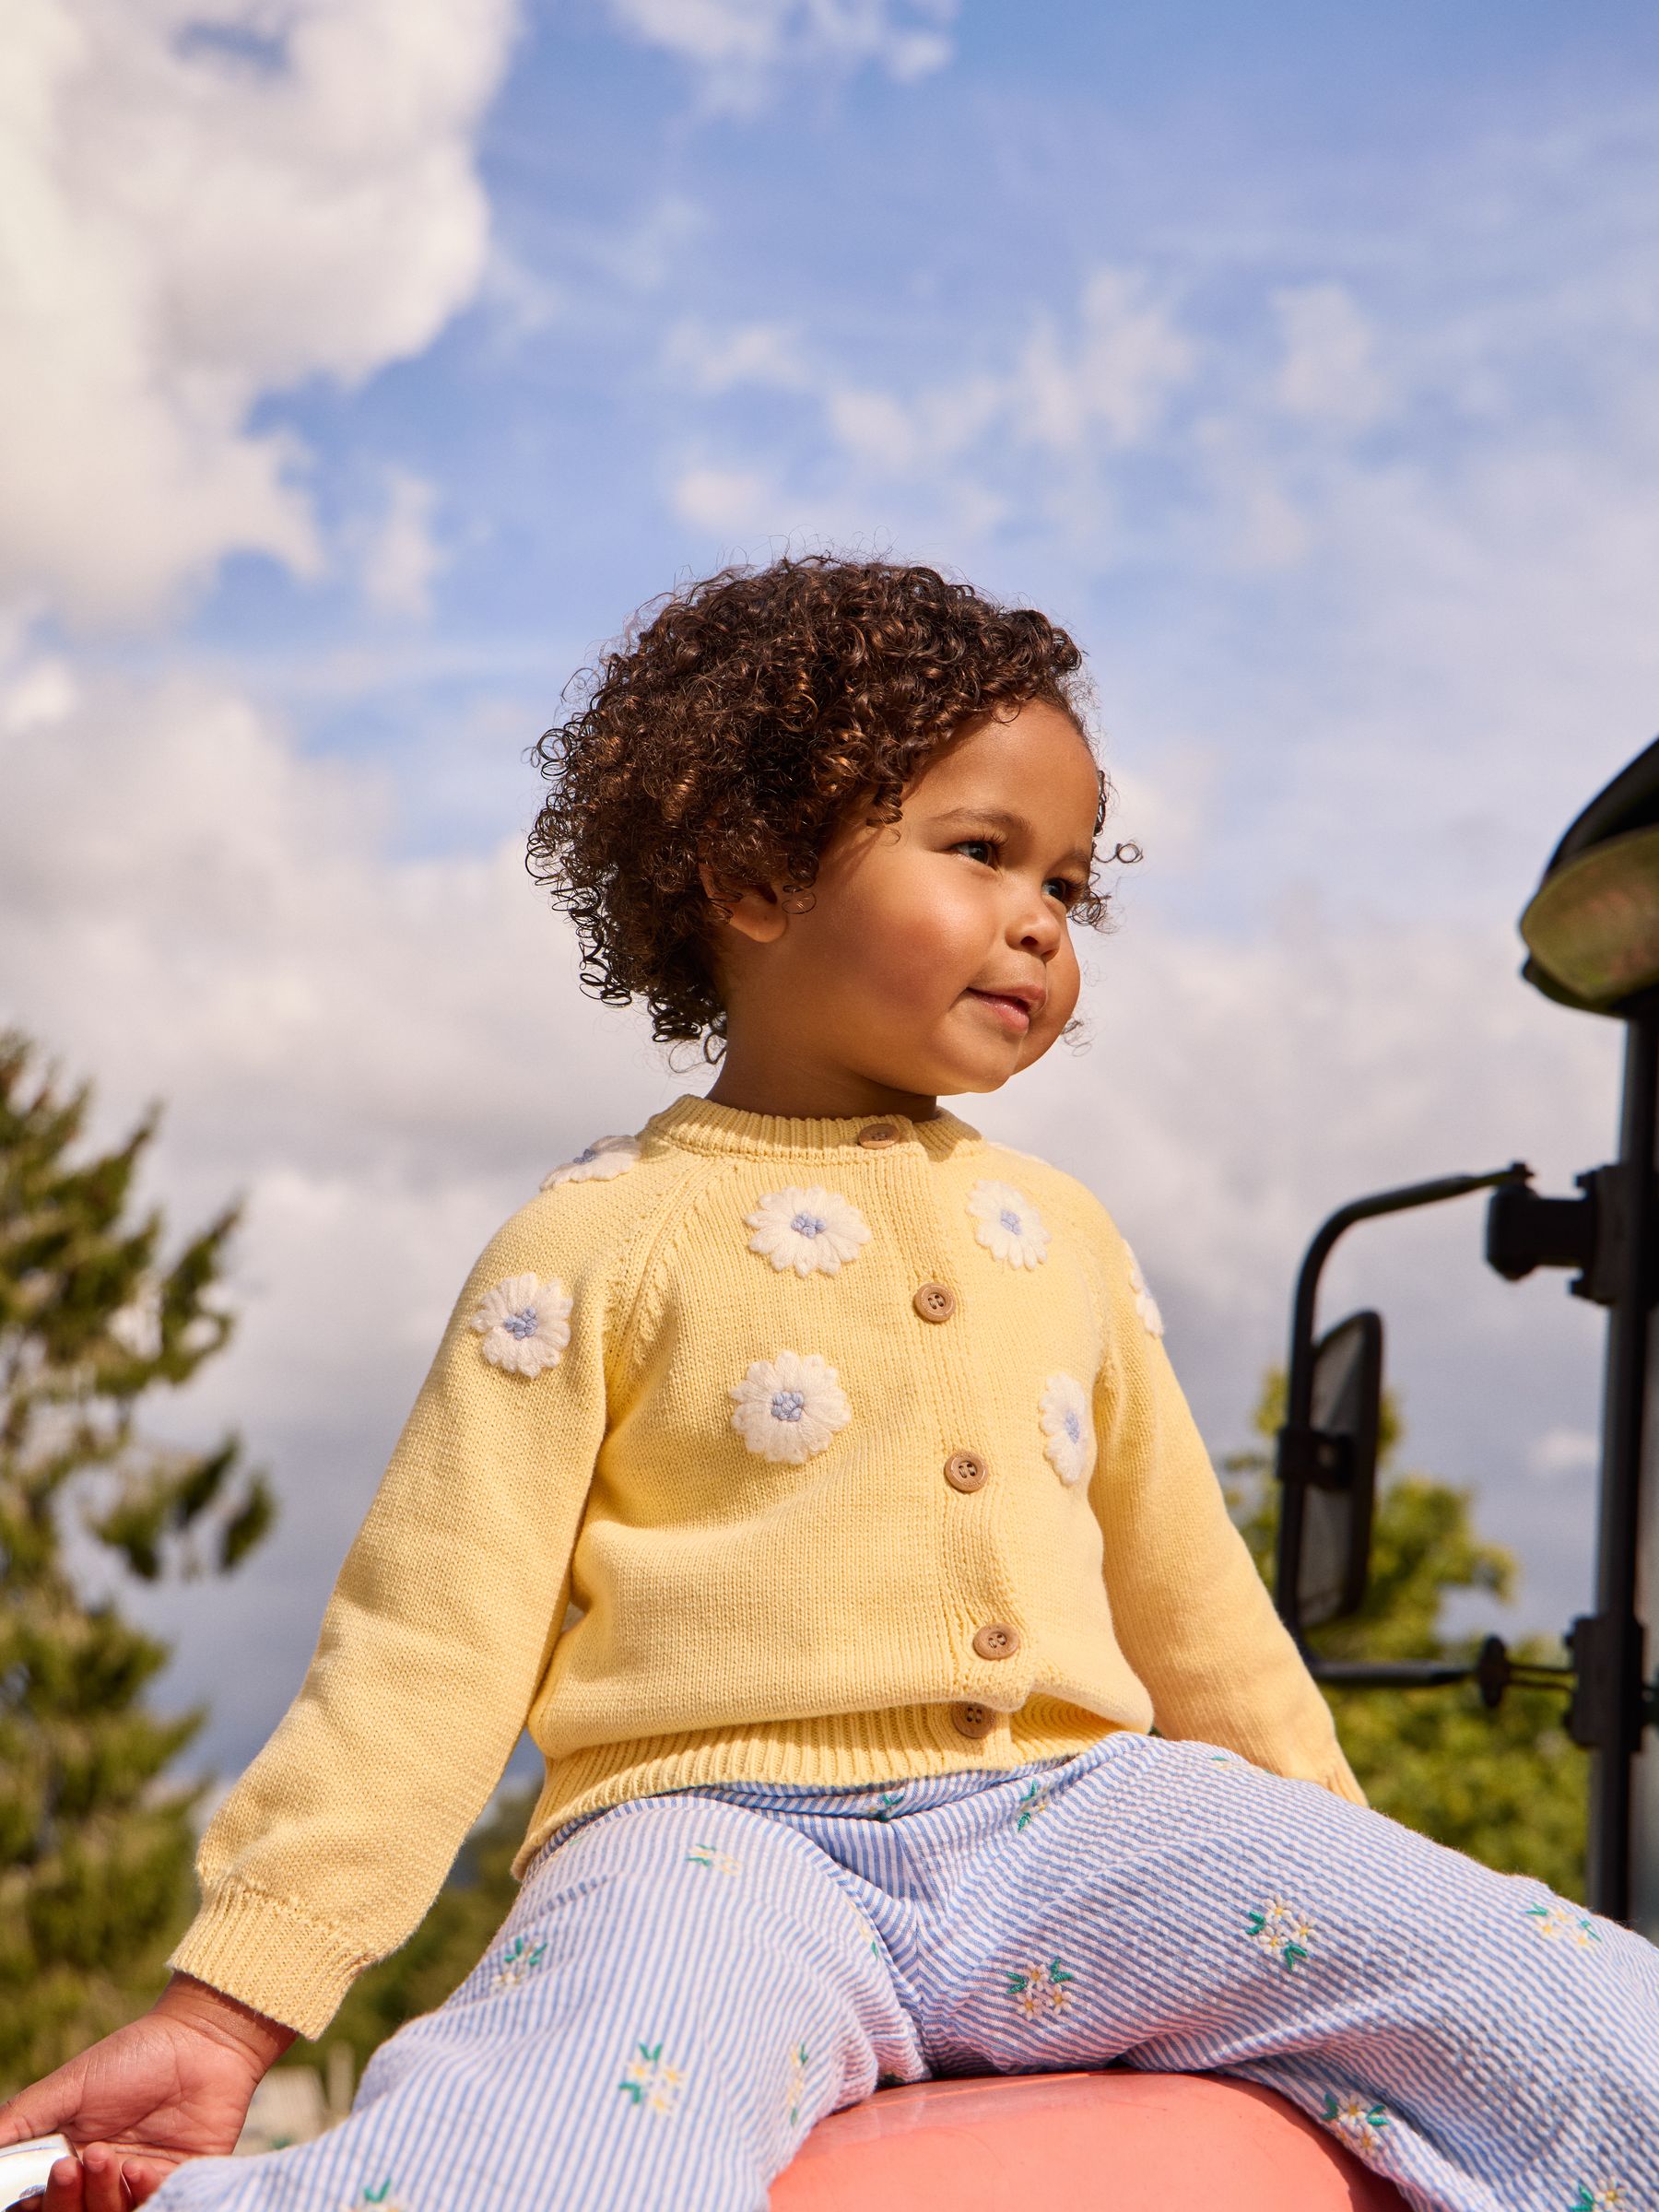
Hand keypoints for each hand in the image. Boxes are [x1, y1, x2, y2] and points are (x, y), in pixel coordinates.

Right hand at [0, 1975, 293, 2210]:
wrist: (204, 2037)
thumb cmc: (133, 2057)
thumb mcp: (68, 2088)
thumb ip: (19, 2124)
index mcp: (69, 2163)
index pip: (40, 2203)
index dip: (36, 2201)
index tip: (36, 2183)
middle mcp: (101, 2183)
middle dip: (65, 2202)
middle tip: (71, 2165)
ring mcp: (139, 2187)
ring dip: (101, 2196)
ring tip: (107, 2155)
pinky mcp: (180, 2187)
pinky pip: (155, 2210)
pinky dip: (143, 2196)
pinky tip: (142, 2168)